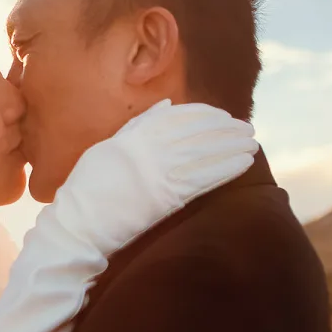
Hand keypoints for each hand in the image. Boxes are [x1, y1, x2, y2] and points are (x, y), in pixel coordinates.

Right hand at [51, 99, 258, 255]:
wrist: (80, 223)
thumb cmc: (89, 187)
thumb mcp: (108, 147)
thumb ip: (137, 126)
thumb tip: (165, 107)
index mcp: (135, 134)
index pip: (179, 116)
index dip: (206, 114)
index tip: (222, 115)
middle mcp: (150, 149)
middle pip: (198, 132)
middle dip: (226, 129)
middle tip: (246, 128)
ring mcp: (159, 172)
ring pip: (206, 152)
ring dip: (232, 146)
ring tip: (251, 143)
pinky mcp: (168, 197)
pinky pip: (204, 178)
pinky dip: (226, 168)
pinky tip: (243, 163)